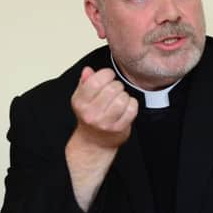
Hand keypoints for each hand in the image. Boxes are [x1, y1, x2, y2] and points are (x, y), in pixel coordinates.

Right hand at [65, 66, 137, 210]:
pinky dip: (132, 104)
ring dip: (124, 95)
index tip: (108, 76)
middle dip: (117, 85)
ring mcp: (105, 122)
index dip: (106, 74)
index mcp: (80, 102)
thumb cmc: (90, 116)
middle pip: (111, 89)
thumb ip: (85, 82)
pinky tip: (127, 105)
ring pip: (122, 99)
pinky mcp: (119, 128)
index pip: (95, 81)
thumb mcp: (82, 98)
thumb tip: (88, 70)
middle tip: (115, 89)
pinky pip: (132, 109)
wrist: (93, 142)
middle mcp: (91, 113)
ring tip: (120, 98)